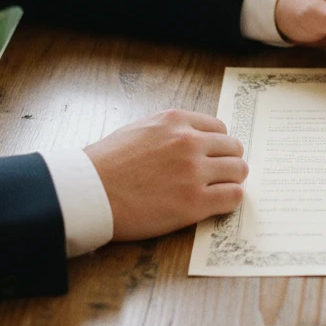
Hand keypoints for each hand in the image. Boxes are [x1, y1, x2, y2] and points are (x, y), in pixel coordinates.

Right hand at [84, 109, 247, 239]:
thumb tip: (192, 139)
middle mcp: (189, 142)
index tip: (213, 157)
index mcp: (176, 121)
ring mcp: (194, 172)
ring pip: (238, 171)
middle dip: (228, 162)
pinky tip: (216, 204)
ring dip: (231, 181)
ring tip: (218, 190)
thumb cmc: (105, 165)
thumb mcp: (139, 129)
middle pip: (233, 148)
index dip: (217, 145)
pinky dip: (229, 200)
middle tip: (219, 175)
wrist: (87, 193)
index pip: (219, 129)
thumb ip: (169, 131)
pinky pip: (232, 197)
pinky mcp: (194, 202)